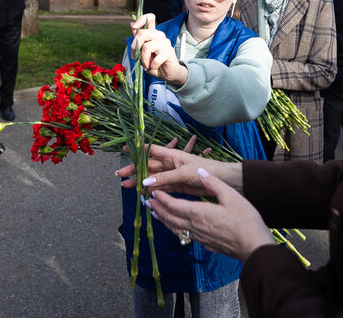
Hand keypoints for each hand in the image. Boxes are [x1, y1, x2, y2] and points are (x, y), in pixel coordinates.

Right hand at [117, 141, 240, 195]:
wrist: (222, 180)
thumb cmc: (204, 170)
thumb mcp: (184, 173)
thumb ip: (165, 177)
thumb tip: (145, 181)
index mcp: (172, 155)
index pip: (151, 150)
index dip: (138, 150)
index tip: (124, 150)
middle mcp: (170, 163)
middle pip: (148, 166)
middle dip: (134, 170)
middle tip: (120, 176)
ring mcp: (173, 174)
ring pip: (153, 177)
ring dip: (141, 181)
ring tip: (127, 186)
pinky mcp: (177, 185)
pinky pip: (161, 186)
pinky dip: (152, 189)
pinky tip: (143, 192)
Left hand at [130, 14, 186, 84]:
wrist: (166, 73)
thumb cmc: (153, 62)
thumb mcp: (142, 52)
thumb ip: (138, 40)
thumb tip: (132, 24)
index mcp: (152, 33)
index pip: (150, 18)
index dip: (141, 19)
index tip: (134, 27)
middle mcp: (159, 35)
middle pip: (144, 32)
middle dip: (135, 45)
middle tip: (134, 56)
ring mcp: (165, 43)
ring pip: (147, 46)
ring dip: (143, 59)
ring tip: (146, 65)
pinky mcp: (169, 52)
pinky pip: (156, 58)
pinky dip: (152, 65)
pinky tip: (154, 67)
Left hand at [146, 167, 274, 261]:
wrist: (253, 246)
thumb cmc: (245, 220)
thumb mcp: (231, 196)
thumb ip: (213, 183)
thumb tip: (200, 172)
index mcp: (198, 213)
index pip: (173, 205)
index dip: (161, 198)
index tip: (153, 191)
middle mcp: (194, 226)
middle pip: (169, 217)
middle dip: (157, 208)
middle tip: (147, 201)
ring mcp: (199, 237)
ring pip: (175, 228)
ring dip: (163, 220)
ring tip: (154, 213)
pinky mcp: (205, 244)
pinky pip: (183, 235)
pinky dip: (174, 228)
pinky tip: (176, 227)